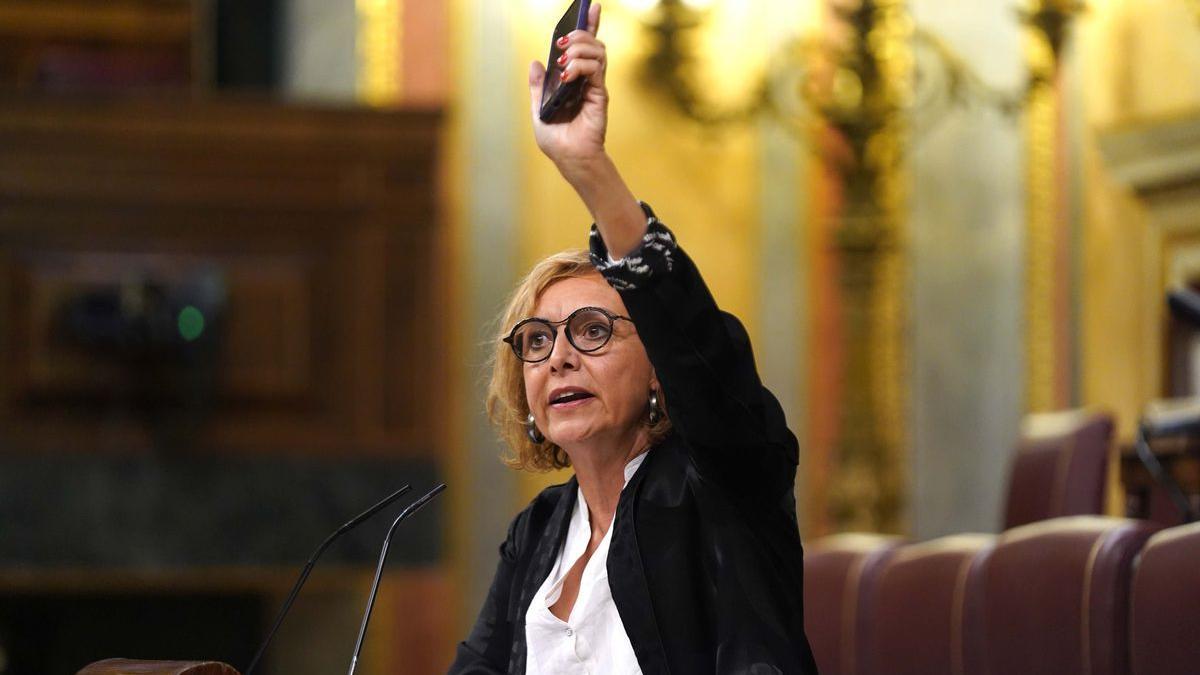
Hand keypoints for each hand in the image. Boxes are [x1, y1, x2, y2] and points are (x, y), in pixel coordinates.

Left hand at [527, 2, 607, 171]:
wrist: (569, 159)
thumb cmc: (556, 140)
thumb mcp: (538, 109)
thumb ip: (538, 86)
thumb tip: (535, 62)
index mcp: (573, 79)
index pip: (584, 46)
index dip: (588, 24)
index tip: (588, 6)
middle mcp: (587, 79)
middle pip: (593, 43)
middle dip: (579, 34)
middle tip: (560, 44)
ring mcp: (595, 85)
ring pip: (597, 52)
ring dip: (578, 49)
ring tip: (563, 63)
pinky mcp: (600, 94)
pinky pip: (596, 69)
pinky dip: (581, 66)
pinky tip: (567, 75)